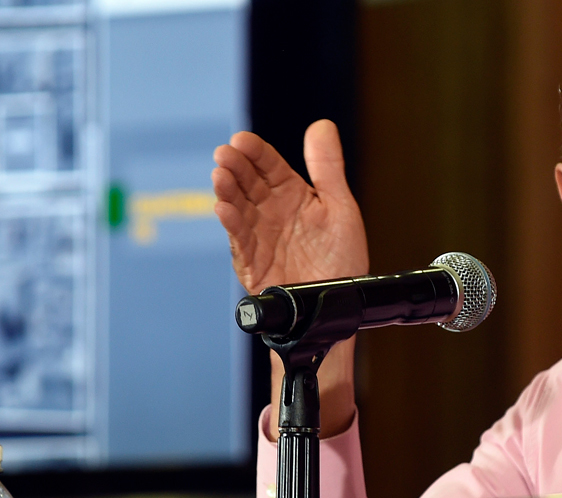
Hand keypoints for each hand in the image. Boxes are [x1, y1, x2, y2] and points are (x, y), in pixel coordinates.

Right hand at [212, 120, 362, 437]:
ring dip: (226, 191)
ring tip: (220, 177)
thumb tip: (322, 125)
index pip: (268, 165)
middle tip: (226, 155)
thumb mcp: (340, 208)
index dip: (255, 151)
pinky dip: (230, 222)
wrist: (335, 309)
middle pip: (247, 181)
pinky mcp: (251, 260)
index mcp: (293, 194)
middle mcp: (271, 211)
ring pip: (237, 206)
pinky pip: (238, 238)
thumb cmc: (341, 261)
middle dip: (235, 166)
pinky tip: (223, 208)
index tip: (242, 140)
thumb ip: (328, 168)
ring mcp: (259, 235)